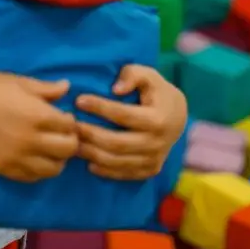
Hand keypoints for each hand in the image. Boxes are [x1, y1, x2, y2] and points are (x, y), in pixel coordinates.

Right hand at [0, 69, 78, 182]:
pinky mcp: (4, 169)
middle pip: (68, 150)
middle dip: (69, 140)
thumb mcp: (18, 81)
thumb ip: (46, 89)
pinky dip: (39, 169)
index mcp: (37, 115)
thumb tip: (67, 87)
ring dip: (56, 158)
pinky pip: (32, 177)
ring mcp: (17, 158)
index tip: (62, 117)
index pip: (70, 126)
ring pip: (54, 169)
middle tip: (59, 133)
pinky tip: (33, 156)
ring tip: (47, 146)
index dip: (69, 121)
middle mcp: (31, 140)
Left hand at [75, 66, 187, 180]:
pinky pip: (124, 174)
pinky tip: (88, 160)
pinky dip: (105, 170)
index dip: (100, 107)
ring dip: (93, 153)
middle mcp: (157, 143)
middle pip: (117, 143)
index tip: (79, 100)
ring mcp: (154, 159)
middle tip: (71, 126)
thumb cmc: (157, 91)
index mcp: (158, 119)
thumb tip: (115, 89)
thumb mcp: (149, 75)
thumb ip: (133, 75)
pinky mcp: (150, 170)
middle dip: (91, 135)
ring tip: (74, 142)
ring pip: (118, 161)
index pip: (123, 115)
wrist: (178, 117)